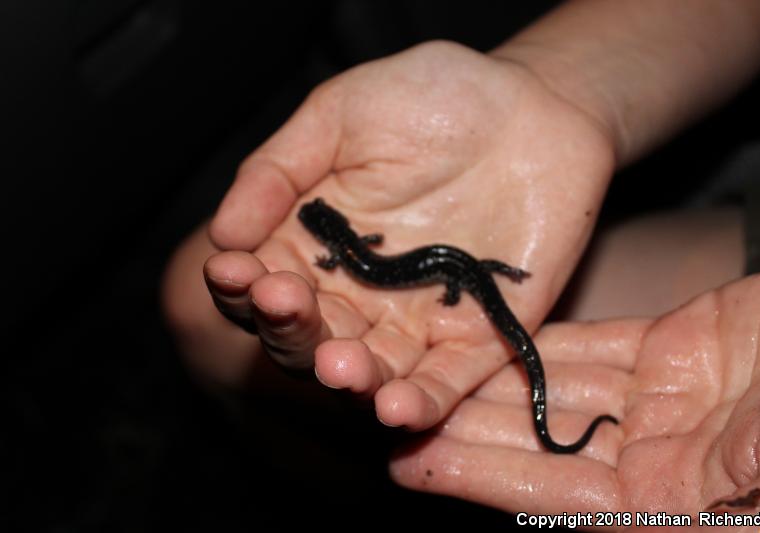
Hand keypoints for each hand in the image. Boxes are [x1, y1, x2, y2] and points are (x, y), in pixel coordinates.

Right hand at [171, 40, 614, 428]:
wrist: (534, 108)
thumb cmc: (434, 98)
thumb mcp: (342, 114)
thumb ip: (279, 169)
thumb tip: (224, 233)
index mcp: (316, 243)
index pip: (262, 280)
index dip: (241, 283)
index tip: (234, 271)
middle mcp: (358, 293)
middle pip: (307, 335)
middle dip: (290, 328)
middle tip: (285, 304)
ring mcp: (416, 320)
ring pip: (370, 369)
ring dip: (349, 377)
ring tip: (339, 365)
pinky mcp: (477, 337)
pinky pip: (444, 384)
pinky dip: (420, 403)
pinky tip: (394, 407)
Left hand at [390, 261, 759, 523]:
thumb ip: (726, 505)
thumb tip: (636, 514)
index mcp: (677, 513)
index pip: (553, 501)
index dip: (481, 483)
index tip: (413, 467)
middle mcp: (660, 464)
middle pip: (539, 445)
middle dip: (467, 428)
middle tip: (392, 408)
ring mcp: (666, 403)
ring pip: (555, 391)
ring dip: (491, 381)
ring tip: (424, 368)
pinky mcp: (679, 348)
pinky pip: (593, 347)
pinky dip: (542, 344)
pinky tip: (489, 336)